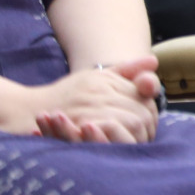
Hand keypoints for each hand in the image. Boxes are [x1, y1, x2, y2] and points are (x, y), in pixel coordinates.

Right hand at [26, 57, 159, 143]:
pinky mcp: (77, 128)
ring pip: (128, 121)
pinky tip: (119, 143)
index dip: (151, 109)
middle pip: (138, 108)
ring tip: (136, 139)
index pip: (142, 94)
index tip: (150, 119)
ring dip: (136, 133)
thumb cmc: (67, 94)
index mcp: (105, 79)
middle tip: (147, 133)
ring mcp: (87, 110)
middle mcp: (97, 92)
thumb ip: (126, 70)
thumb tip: (154, 62)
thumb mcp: (97, 76)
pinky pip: (108, 134)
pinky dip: (118, 139)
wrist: (29, 110)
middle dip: (147, 122)